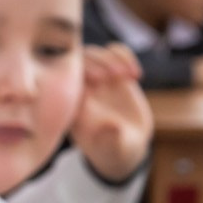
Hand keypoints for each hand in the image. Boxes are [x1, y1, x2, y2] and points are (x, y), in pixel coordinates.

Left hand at [70, 43, 151, 183]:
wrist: (127, 144)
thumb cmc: (114, 150)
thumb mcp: (114, 149)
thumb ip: (110, 139)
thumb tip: (111, 126)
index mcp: (72, 105)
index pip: (66, 79)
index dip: (82, 73)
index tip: (101, 80)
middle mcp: (82, 89)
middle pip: (79, 60)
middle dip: (98, 61)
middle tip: (117, 75)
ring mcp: (97, 79)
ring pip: (95, 52)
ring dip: (113, 58)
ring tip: (130, 76)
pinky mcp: (114, 73)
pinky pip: (114, 51)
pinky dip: (125, 56)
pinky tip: (136, 76)